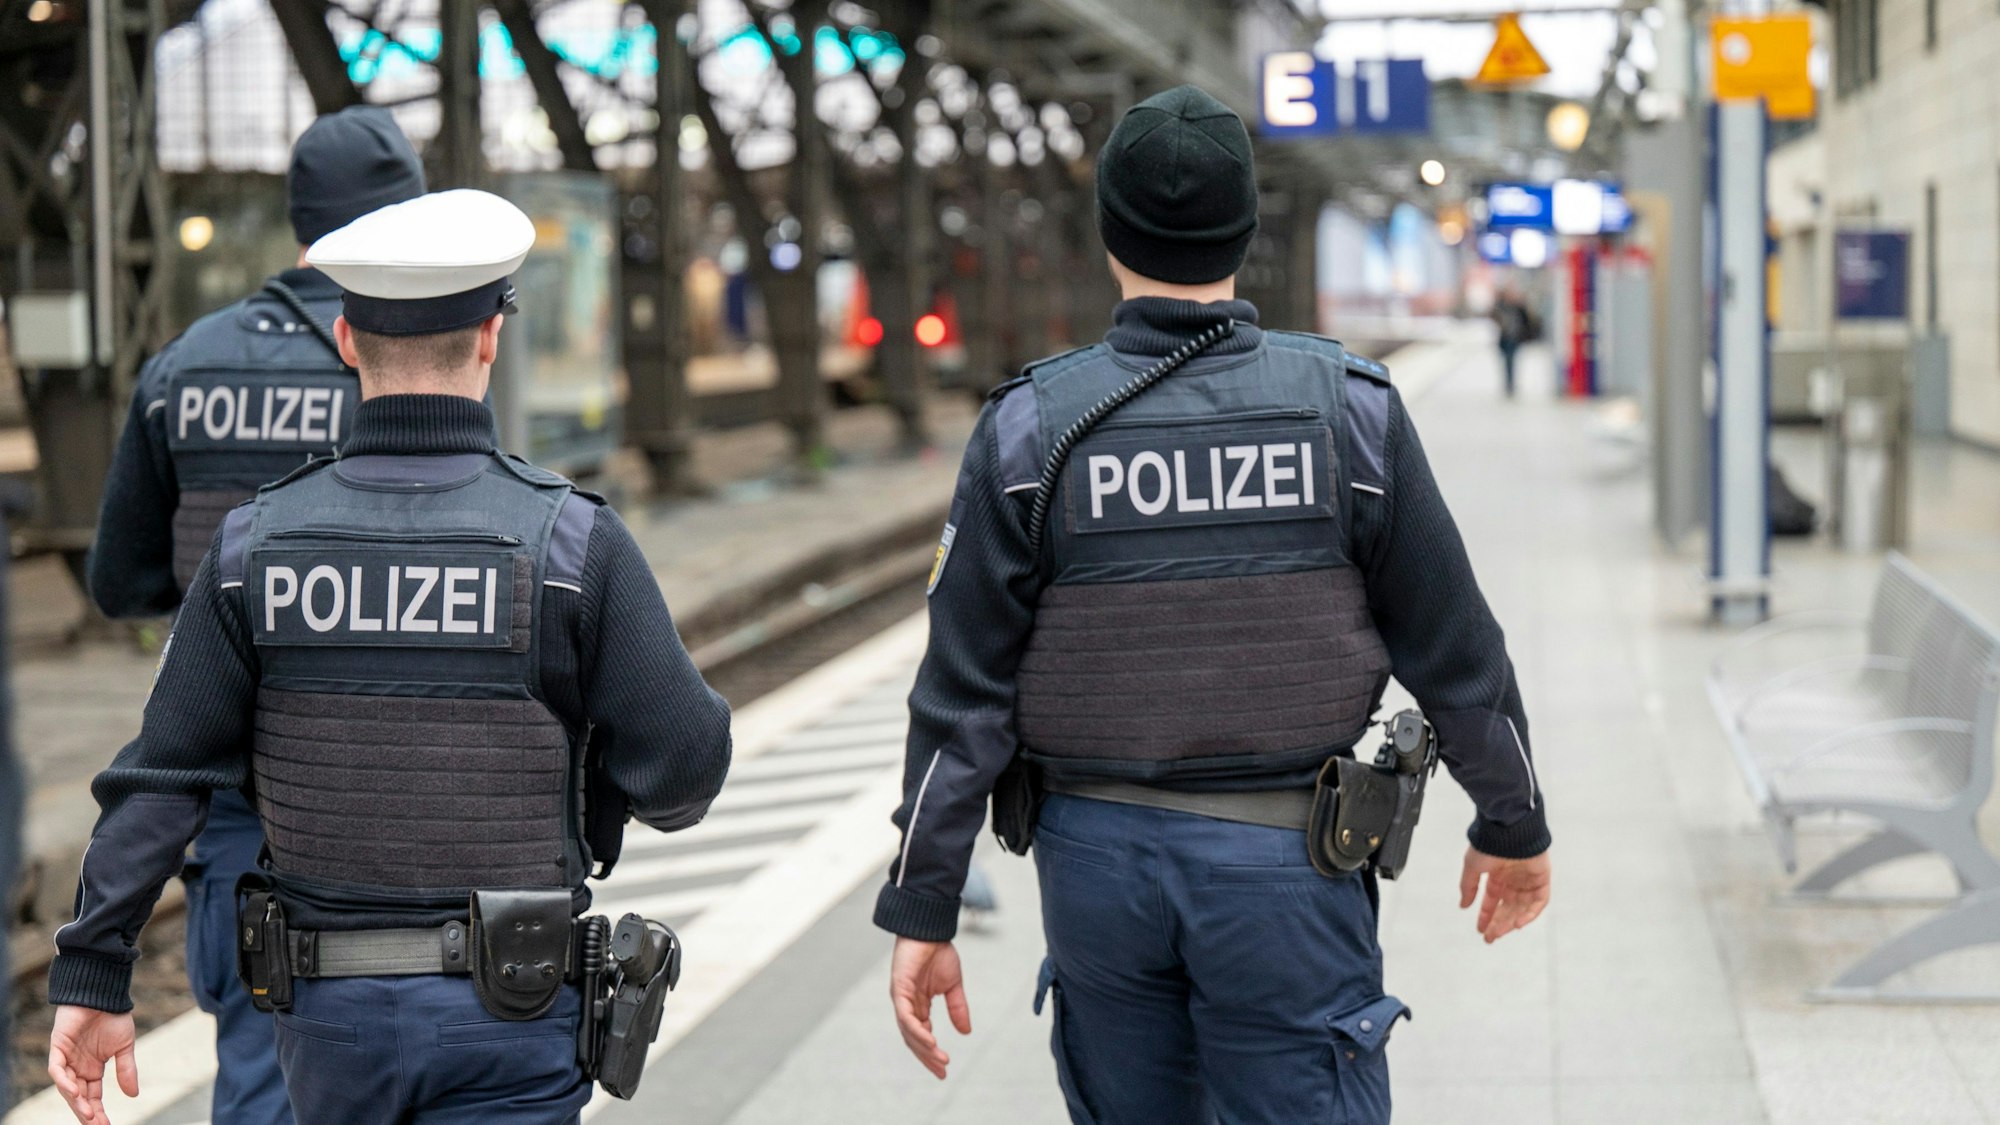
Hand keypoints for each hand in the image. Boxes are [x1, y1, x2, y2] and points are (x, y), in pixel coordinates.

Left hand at [48, 1005, 138, 1124]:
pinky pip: (57, 1069)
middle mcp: (77, 1067)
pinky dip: (64, 1081)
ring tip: (87, 1114)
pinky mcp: (58, 1047)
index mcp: (92, 1069)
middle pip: (79, 1097)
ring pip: (67, 1087)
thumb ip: (127, 1070)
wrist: (103, 993)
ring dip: (76, 1102)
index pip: (93, 1097)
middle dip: (86, 1113)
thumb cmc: (113, 1016)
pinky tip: (76, 1091)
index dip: (98, 1112)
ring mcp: (66, 1058)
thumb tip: (133, 1095)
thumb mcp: (125, 1047)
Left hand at [889, 937, 971, 1079]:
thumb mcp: (953, 985)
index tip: (945, 1069)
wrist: (931, 929)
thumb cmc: (938, 953)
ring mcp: (901, 998)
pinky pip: (905, 1016)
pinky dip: (916, 1029)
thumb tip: (966, 1032)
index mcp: (917, 1006)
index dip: (931, 1053)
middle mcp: (906, 1006)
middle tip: (942, 1072)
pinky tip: (929, 1039)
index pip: (921, 1036)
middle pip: (913, 1039)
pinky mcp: (899, 989)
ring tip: (940, 1059)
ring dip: (924, 1047)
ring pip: (909, 1031)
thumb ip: (957, 1008)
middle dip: (927, 1057)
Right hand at [1459, 847, 1551, 943]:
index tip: (1480, 930)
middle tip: (1490, 937)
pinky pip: (1539, 902)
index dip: (1486, 916)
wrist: (1509, 830)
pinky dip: (1530, 914)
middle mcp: (1513, 880)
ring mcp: (1528, 881)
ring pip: (1522, 908)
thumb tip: (1463, 906)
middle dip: (1498, 924)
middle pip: (1507, 908)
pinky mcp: (1542, 879)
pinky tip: (1518, 923)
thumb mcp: (1472, 867)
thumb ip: (1468, 887)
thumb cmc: (1490, 845)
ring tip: (1501, 932)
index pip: (1492, 901)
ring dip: (1512, 922)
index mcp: (1497, 876)